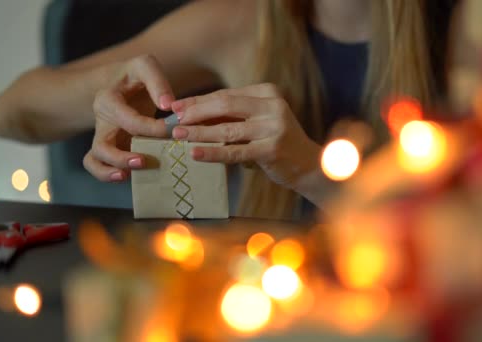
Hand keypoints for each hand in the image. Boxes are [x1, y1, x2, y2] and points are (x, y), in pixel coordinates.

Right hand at [83, 55, 172, 181]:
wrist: (121, 81)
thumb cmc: (135, 75)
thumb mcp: (145, 66)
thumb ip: (158, 82)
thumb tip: (169, 106)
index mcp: (108, 100)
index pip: (128, 119)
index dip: (151, 128)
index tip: (171, 131)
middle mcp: (101, 121)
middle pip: (101, 145)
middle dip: (121, 157)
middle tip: (145, 161)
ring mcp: (103, 136)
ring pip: (95, 159)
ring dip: (111, 170)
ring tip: (131, 174)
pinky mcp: (109, 146)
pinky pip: (97, 164)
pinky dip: (107, 174)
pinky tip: (128, 176)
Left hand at [171, 83, 322, 189]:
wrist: (308, 165)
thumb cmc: (276, 142)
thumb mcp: (258, 121)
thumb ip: (232, 115)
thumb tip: (189, 114)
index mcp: (268, 92)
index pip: (225, 94)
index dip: (197, 101)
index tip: (175, 107)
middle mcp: (273, 106)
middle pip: (225, 105)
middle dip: (195, 112)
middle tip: (173, 120)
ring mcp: (274, 127)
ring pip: (227, 129)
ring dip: (199, 132)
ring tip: (177, 136)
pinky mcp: (272, 150)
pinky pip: (235, 151)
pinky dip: (212, 153)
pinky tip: (195, 153)